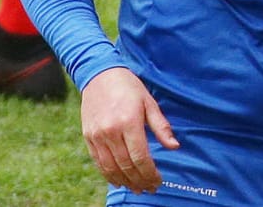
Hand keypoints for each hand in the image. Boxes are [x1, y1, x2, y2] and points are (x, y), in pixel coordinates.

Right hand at [79, 67, 179, 193]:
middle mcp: (111, 131)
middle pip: (126, 165)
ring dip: (125, 182)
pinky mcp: (88, 138)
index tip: (157, 181)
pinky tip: (119, 180)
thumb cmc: (129, 87)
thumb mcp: (149, 102)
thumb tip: (174, 146)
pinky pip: (99, 162)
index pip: (140, 157)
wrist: (99, 75)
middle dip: (139, 180)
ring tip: (136, 188)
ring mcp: (97, 136)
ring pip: (111, 168)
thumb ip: (161, 126)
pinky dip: (109, 175)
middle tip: (149, 188)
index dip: (150, 173)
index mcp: (129, 122)